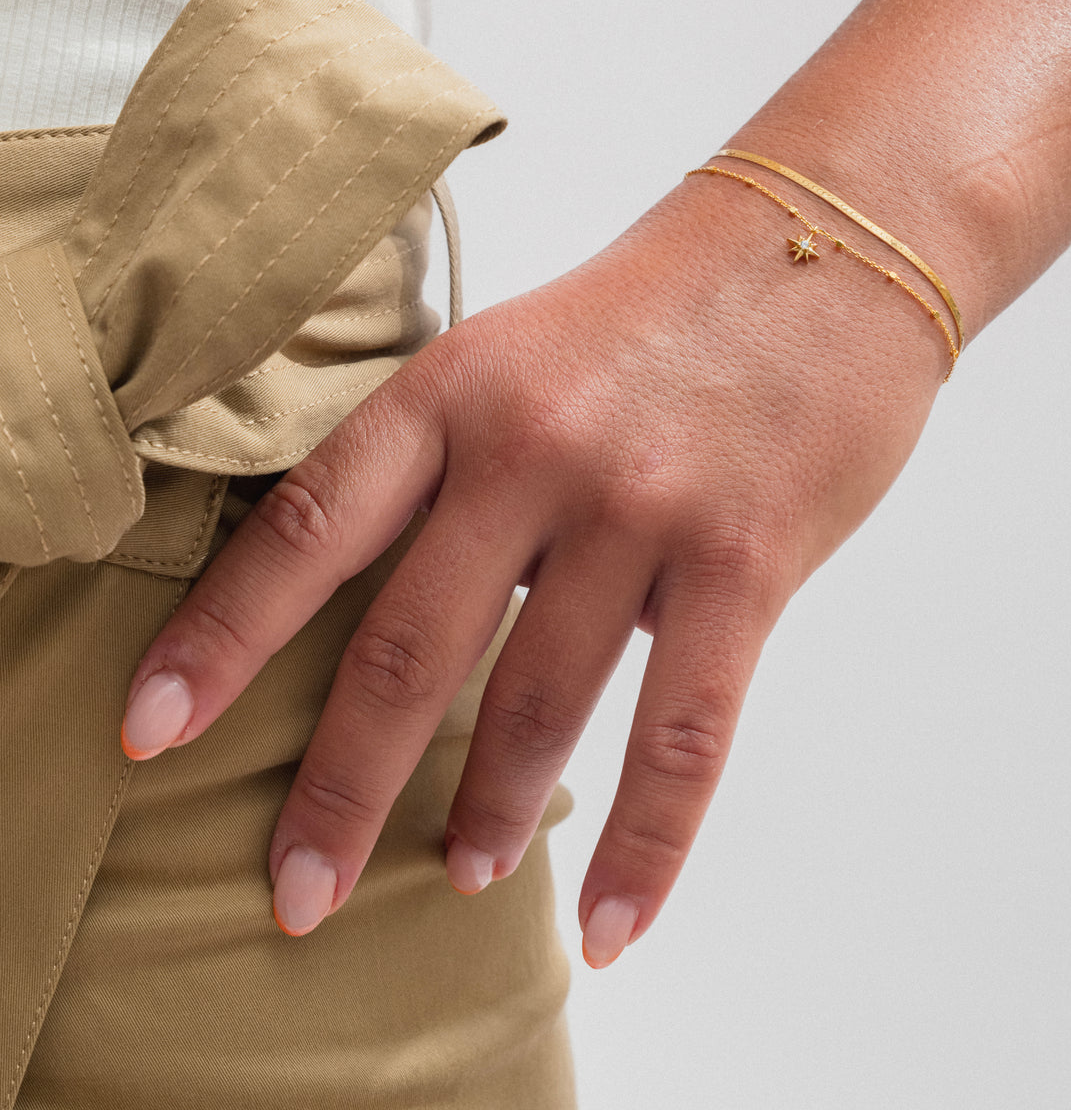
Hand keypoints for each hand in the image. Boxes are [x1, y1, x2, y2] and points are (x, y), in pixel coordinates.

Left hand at [120, 171, 947, 964]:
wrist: (824, 241)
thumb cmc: (661, 306)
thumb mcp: (520, 351)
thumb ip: (453, 472)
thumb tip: (403, 619)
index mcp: (456, 388)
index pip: (309, 527)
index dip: (221, 637)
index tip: (151, 726)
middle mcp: (532, 448)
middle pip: (407, 646)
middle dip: (342, 786)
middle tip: (297, 887)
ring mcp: (639, 508)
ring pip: (536, 702)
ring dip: (485, 815)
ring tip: (456, 877)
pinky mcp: (743, 562)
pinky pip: (681, 735)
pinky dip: (644, 847)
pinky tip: (609, 923)